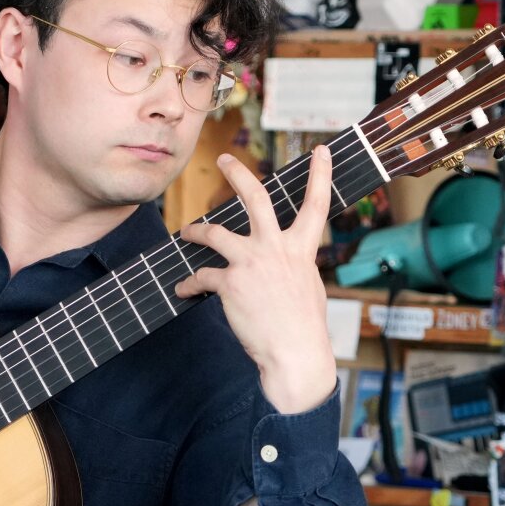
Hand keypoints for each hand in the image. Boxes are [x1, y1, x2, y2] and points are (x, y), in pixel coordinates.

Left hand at [173, 147, 335, 413]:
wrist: (295, 354)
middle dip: (238, 174)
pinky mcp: (230, 283)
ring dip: (195, 231)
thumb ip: (293, 265)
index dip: (320, 175)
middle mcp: (276, 248)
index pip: (316, 205)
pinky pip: (201, 276)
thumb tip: (283, 259)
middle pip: (256, 198)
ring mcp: (251, 263)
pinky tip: (183, 290)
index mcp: (301, 249)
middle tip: (224, 158)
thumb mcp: (307, 287)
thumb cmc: (303, 327)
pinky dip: (189, 284)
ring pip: (214, 232)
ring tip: (186, 232)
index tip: (321, 151)